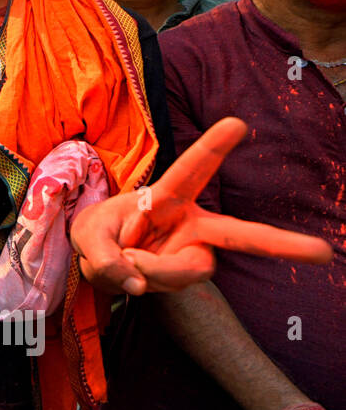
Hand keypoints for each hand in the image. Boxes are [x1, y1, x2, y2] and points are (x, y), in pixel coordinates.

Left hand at [70, 117, 331, 293]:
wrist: (103, 258)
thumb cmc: (102, 232)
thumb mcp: (88, 236)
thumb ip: (104, 256)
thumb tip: (136, 284)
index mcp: (170, 196)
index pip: (192, 171)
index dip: (213, 147)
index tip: (237, 122)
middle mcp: (193, 225)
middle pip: (239, 234)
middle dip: (281, 244)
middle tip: (322, 253)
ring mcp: (194, 254)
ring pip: (186, 270)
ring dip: (148, 268)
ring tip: (126, 258)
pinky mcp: (187, 278)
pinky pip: (165, 286)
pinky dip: (138, 281)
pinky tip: (131, 273)